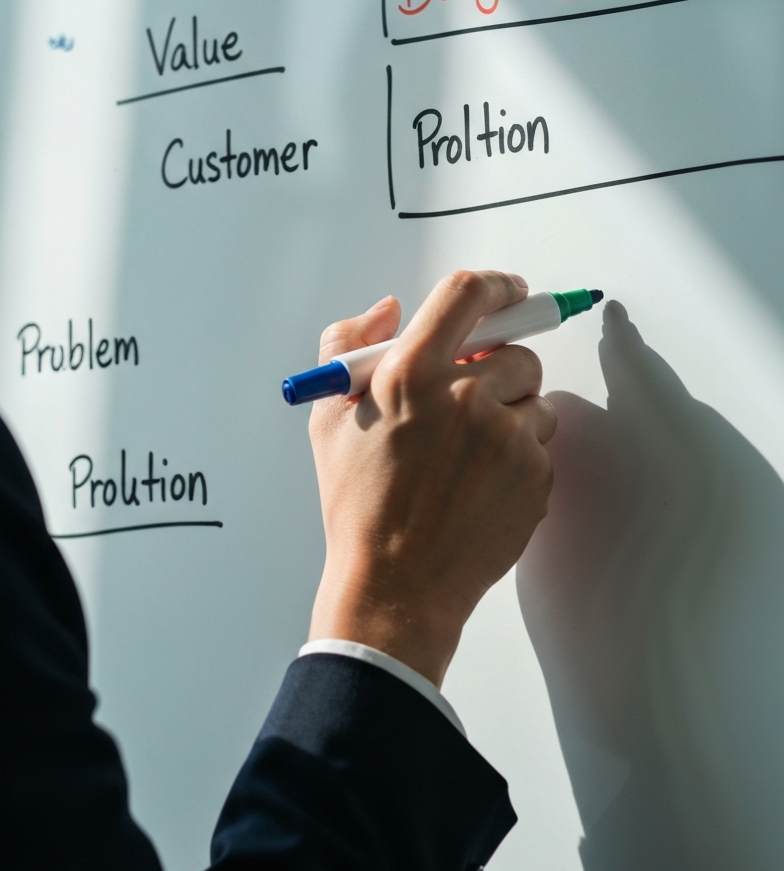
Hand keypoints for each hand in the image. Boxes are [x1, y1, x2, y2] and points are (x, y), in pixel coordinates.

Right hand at [308, 271, 556, 686]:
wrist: (395, 585)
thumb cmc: (357, 505)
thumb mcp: (328, 418)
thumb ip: (349, 346)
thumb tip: (389, 309)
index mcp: (411, 373)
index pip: (467, 295)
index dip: (492, 285)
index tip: (506, 292)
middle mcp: (465, 397)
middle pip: (514, 351)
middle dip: (496, 370)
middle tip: (469, 401)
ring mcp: (507, 438)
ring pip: (534, 397)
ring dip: (510, 412)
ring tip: (467, 454)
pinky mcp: (535, 475)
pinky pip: (541, 442)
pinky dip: (518, 454)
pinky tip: (479, 484)